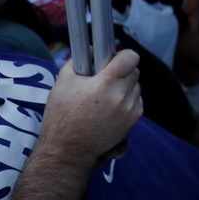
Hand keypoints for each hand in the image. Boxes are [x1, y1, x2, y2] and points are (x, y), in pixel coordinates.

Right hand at [37, 50, 142, 167]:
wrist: (68, 150)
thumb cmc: (62, 116)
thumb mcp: (62, 84)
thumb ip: (77, 62)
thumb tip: (92, 49)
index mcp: (106, 82)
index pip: (131, 57)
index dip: (123, 56)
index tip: (113, 60)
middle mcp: (123, 94)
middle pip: (134, 71)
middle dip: (122, 72)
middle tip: (105, 80)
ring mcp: (131, 108)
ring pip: (136, 86)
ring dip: (125, 87)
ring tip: (106, 98)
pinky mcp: (135, 119)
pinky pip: (137, 101)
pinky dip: (127, 101)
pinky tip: (110, 109)